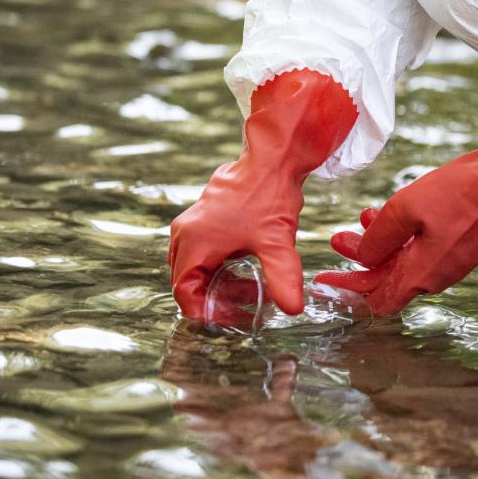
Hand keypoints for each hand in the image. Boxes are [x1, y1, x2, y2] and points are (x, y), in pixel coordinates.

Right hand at [169, 69, 357, 322]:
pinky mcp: (204, 218)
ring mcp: (192, 224)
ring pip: (195, 267)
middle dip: (214, 299)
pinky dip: (220, 266)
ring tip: (251, 292)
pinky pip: (203, 252)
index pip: (184, 293)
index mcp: (194, 243)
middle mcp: (185, 234)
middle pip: (188, 281)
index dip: (206, 312)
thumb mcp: (277, 242)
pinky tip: (247, 270)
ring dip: (219, 283)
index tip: (231, 320)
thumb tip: (293, 309)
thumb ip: (282, 277)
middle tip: (245, 308)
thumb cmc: (269, 195)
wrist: (271, 158)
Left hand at [315, 96, 477, 314]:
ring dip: (382, 243)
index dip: (348, 291)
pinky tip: (394, 212)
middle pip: (388, 279)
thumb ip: (378, 239)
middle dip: (359, 259)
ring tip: (364, 217)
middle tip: (338, 239)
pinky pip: (424, 249)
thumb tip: (361, 259)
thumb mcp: (406, 210)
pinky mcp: (463, 245)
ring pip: (405, 261)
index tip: (326, 279)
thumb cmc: (461, 193)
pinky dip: (403, 236)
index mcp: (420, 275)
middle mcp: (436, 276)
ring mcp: (451, 261)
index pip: (376, 299)